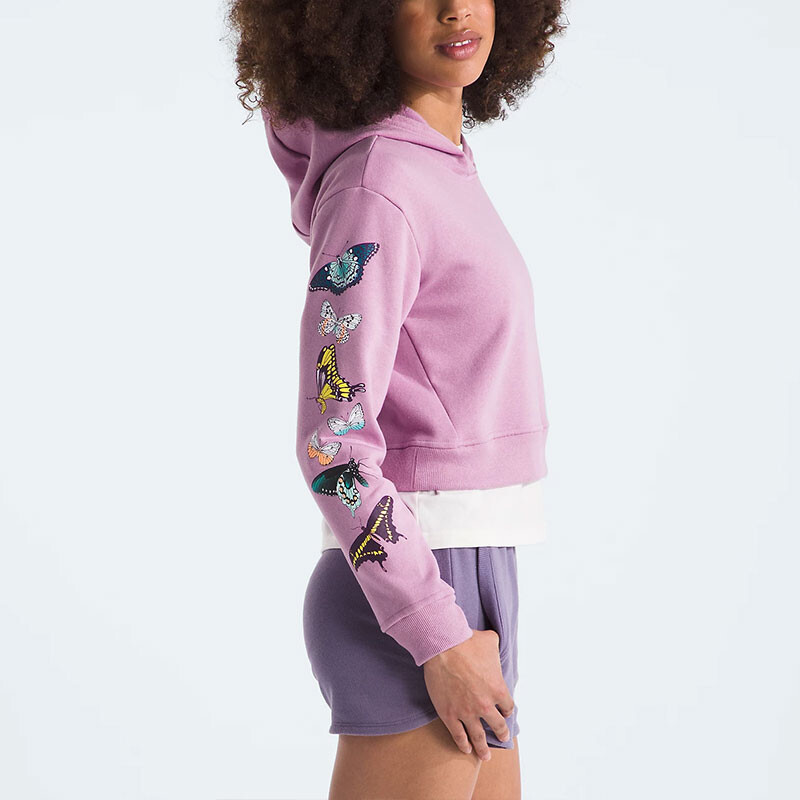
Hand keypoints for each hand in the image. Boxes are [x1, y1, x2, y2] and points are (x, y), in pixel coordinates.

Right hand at [422, 628, 513, 761]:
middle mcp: (485, 705)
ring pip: (479, 736)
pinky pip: (458, 735)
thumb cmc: (467, 641)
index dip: (507, 710)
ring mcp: (467, 712)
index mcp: (498, 689)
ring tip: (485, 756)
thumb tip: (495, 645)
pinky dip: (463, 744)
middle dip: (501, 733)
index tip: (505, 712)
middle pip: (498, 726)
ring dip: (483, 748)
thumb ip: (496, 648)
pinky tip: (466, 748)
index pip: (508, 707)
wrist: (443, 646)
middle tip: (503, 738)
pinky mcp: (449, 714)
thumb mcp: (490, 641)